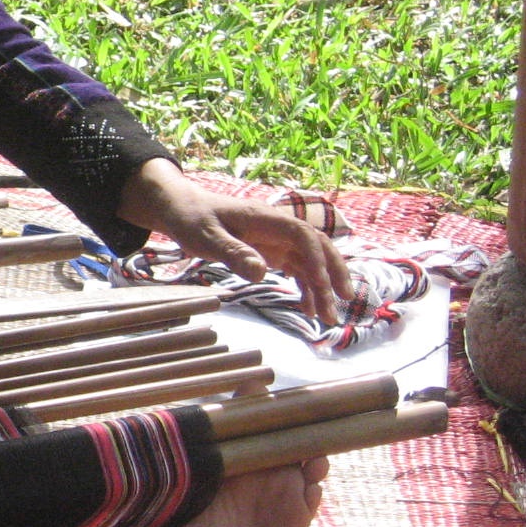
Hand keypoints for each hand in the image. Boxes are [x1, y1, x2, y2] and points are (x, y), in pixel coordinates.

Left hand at [117, 159, 354, 325]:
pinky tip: (308, 309)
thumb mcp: (206, 237)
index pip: (304, 236)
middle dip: (333, 273)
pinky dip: (305, 288)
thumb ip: (233, 253)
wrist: (181, 208)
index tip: (321, 285)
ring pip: (309, 262)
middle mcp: (277, 229)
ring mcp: (276, 240)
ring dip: (321, 288)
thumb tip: (261, 274)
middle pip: (318, 247)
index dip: (317, 259)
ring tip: (327, 318)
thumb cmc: (192, 219)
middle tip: (344, 303)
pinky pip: (295, 269)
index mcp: (266, 219)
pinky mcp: (270, 252)